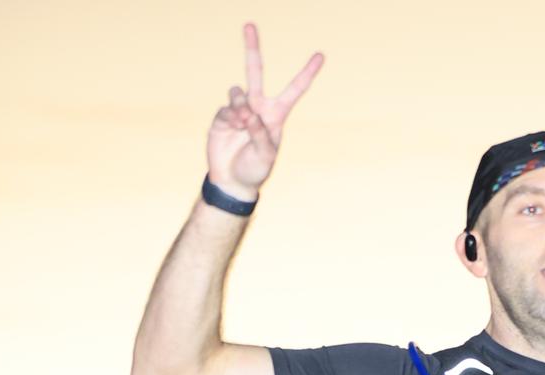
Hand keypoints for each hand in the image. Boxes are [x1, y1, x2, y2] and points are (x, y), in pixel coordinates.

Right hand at [207, 22, 323, 198]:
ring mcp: (239, 109)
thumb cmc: (255, 170)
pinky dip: (231, 117)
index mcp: (276, 115)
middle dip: (252, 47)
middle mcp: (258, 107)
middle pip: (256, 71)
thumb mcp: (266, 156)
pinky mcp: (223, 116)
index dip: (307, 73)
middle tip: (249, 24)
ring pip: (238, 91)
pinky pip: (227, 107)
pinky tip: (234, 128)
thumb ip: (260, 133)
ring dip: (240, 105)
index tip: (321, 55)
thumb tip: (248, 112)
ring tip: (243, 123)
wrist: (232, 182)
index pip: (295, 90)